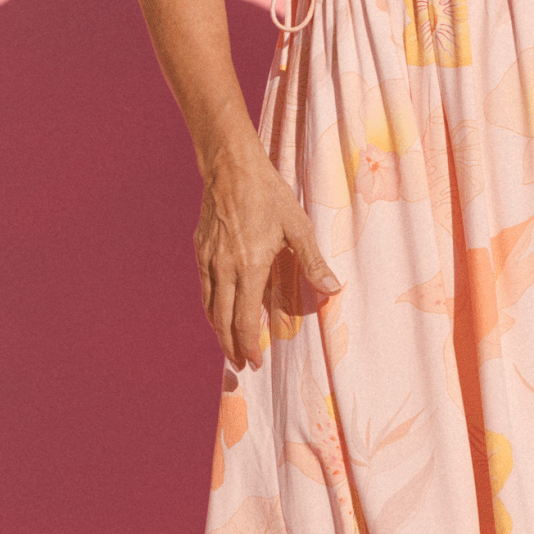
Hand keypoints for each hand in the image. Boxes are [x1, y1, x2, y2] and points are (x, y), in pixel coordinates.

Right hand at [196, 140, 340, 370]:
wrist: (231, 168)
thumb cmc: (269, 195)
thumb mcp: (298, 227)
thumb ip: (313, 262)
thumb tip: (333, 290)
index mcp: (249, 266)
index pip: (244, 319)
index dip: (248, 344)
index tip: (255, 362)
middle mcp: (224, 268)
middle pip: (222, 320)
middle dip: (231, 347)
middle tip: (240, 365)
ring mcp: (208, 259)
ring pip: (209, 307)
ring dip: (218, 331)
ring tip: (229, 346)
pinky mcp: (200, 249)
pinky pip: (203, 288)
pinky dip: (210, 307)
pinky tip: (217, 312)